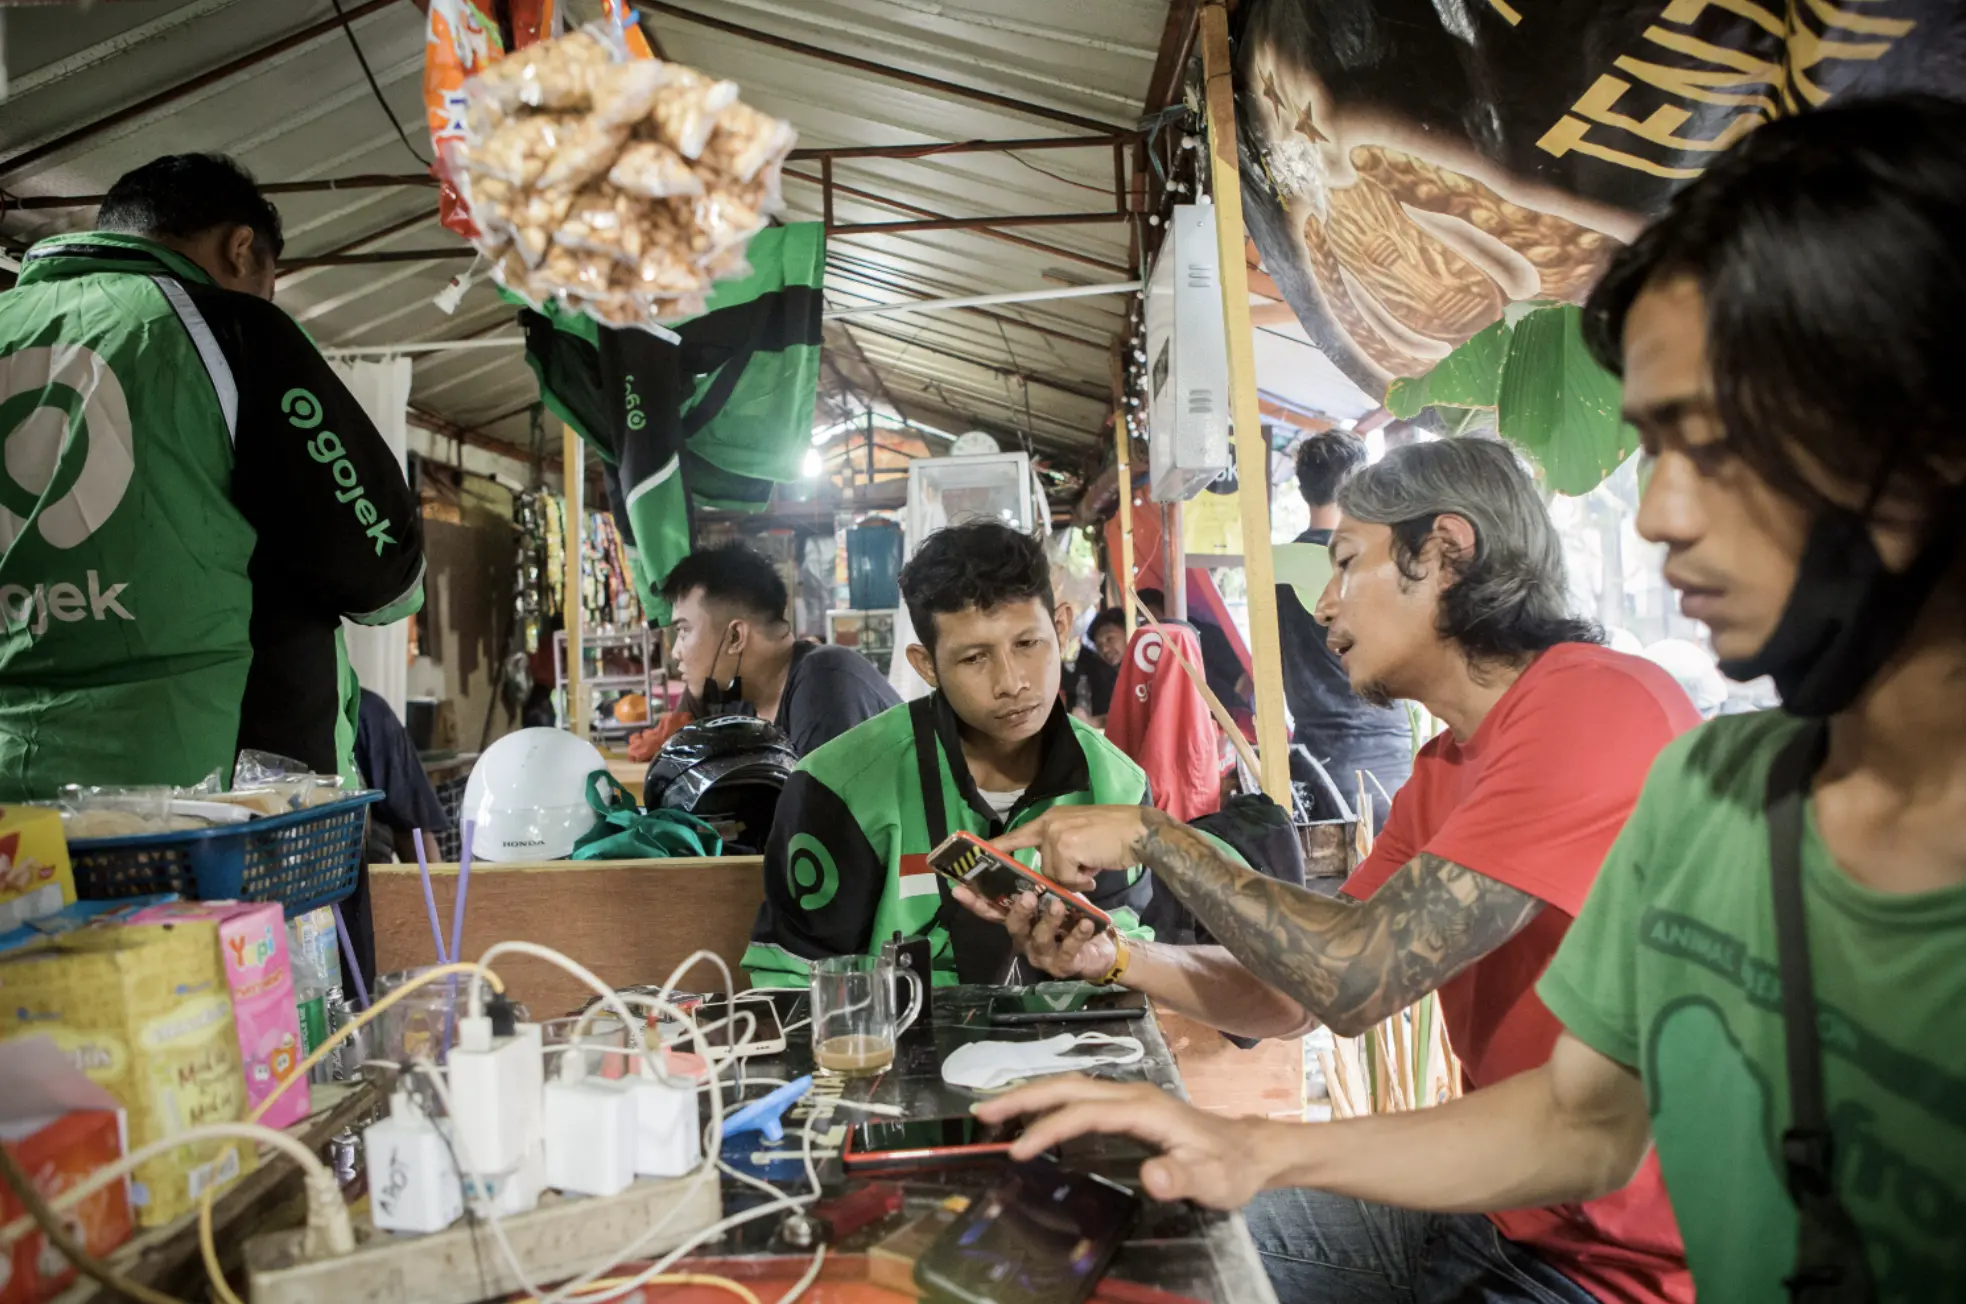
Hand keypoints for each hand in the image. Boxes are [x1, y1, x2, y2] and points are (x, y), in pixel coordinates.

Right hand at [950, 885, 1114, 981]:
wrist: (1101, 950)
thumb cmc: (1073, 920)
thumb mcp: (1056, 898)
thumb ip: (1040, 886)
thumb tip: (1027, 857)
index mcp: (1019, 923)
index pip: (993, 912)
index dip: (975, 902)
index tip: (960, 889)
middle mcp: (1025, 940)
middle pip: (1013, 926)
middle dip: (1019, 911)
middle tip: (1028, 896)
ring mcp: (1042, 955)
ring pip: (1040, 939)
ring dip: (1048, 921)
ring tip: (1058, 905)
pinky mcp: (1063, 965)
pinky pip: (1068, 949)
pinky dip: (1076, 935)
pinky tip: (1084, 923)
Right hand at [973, 1076, 1276, 1208]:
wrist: (1251, 1150)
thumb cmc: (1230, 1168)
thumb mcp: (1213, 1181)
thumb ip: (1182, 1179)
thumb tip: (1150, 1175)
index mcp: (1145, 1109)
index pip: (1085, 1112)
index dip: (1049, 1128)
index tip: (1018, 1151)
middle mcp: (1132, 1093)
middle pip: (1069, 1085)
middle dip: (1024, 1097)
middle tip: (982, 1115)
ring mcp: (1129, 1096)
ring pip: (1072, 1086)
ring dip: (1032, 1095)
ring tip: (994, 1112)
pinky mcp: (1127, 1105)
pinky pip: (1079, 1096)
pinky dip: (1050, 1101)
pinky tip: (1033, 1117)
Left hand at [992, 806, 1157, 892]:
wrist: (1139, 830)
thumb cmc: (1115, 836)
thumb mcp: (1081, 836)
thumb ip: (1062, 848)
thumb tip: (1055, 873)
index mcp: (1050, 819)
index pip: (1017, 836)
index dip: (997, 847)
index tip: (977, 854)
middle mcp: (1048, 824)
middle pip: (1041, 866)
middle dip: (1061, 876)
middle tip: (1082, 872)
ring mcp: (1054, 834)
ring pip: (1054, 875)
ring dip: (1075, 879)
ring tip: (1093, 866)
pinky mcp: (1064, 846)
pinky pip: (1066, 879)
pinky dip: (1082, 881)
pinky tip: (1095, 869)